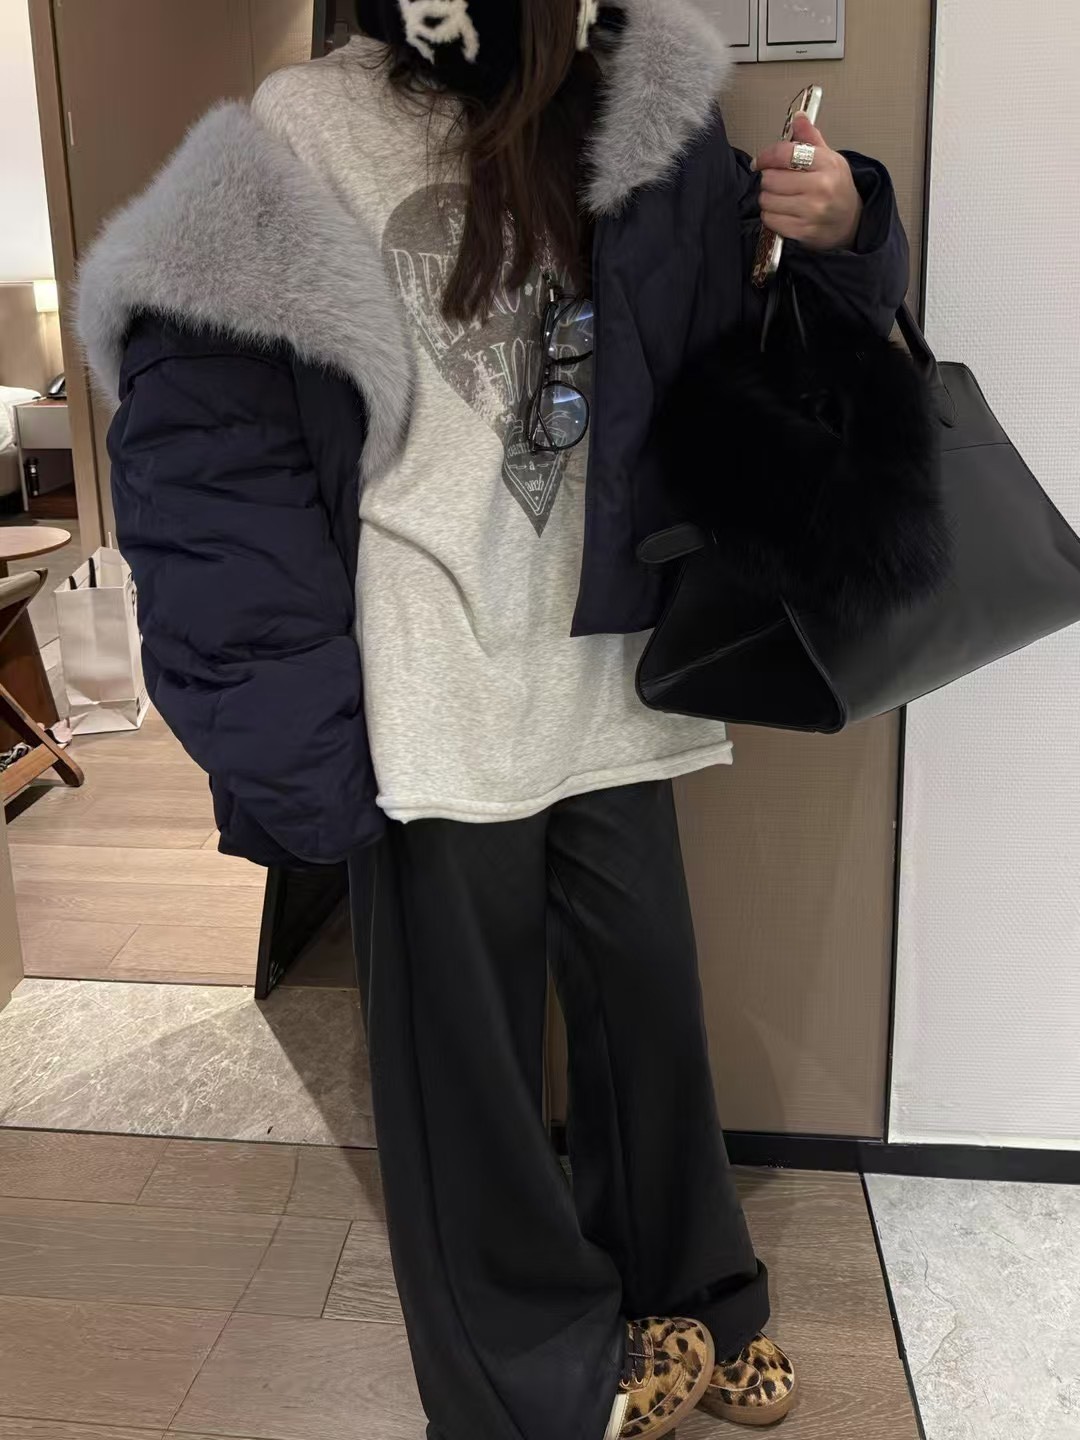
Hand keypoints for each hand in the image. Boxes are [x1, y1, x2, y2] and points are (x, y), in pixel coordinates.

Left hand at [754, 112, 862, 251]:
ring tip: (780, 197)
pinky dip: (771, 215)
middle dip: (769, 179)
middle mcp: (820, 187)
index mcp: (826, 163)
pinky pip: (770, 220)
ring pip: (767, 200)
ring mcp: (811, 211)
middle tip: (777, 181)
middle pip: (770, 178)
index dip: (766, 156)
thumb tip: (798, 117)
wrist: (850, 221)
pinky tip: (782, 211)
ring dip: (768, 198)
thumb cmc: (837, 187)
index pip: (785, 154)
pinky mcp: (802, 231)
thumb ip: (810, 138)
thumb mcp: (829, 158)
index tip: (760, 161)